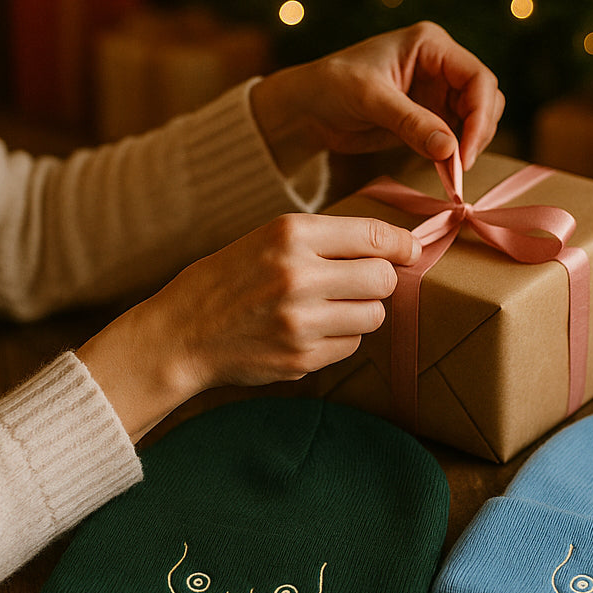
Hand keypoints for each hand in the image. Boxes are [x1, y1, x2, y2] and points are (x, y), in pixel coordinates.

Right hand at [77, 213, 419, 440]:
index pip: (374, 236)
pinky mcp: (302, 358)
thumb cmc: (229, 278)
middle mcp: (299, 276)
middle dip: (382, 280)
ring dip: (362, 311)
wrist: (182, 333)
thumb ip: (326, 239)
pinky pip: (351, 346)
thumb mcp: (268, 239)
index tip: (409, 250)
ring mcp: (301, 321)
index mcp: (291, 235)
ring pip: (374, 316)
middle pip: (384, 279)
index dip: (401, 244)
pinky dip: (341, 338)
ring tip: (331, 307)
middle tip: (365, 281)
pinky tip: (311, 330)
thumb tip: (394, 246)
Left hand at [250, 21, 503, 175]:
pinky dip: (455, 155)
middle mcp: (440, 64)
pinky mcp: (431, 116)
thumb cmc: (331, 86)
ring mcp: (438, 91)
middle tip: (458, 168)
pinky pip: (457, 136)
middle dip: (478, 132)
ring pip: (477, 119)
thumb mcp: (370, 99)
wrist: (307, 107)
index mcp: (430, 44)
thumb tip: (451, 149)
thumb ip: (411, 123)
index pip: (477, 78)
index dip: (480, 115)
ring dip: (469, 145)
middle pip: (485, 98)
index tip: (464, 152)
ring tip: (449, 173)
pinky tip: (444, 171)